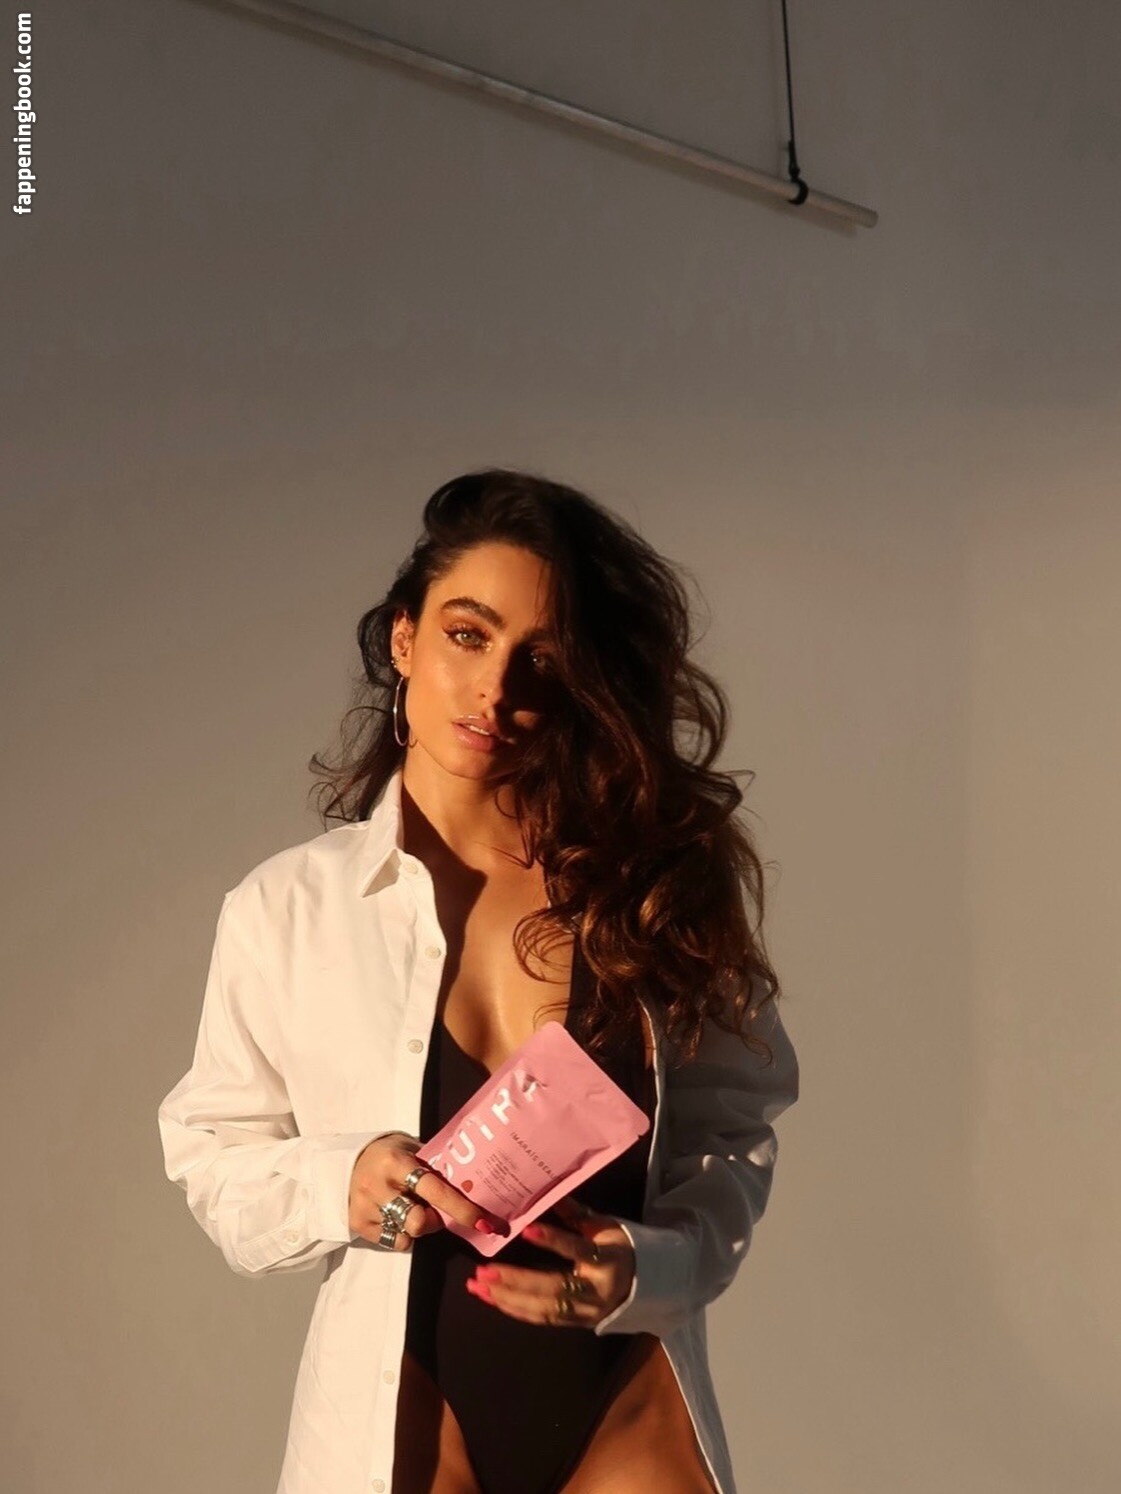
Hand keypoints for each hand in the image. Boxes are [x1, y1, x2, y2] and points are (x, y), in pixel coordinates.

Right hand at [348, 1132, 504, 1251]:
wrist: (349, 1161)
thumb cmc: (391, 1155)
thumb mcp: (413, 1150)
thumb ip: (435, 1167)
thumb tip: (474, 1186)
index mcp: (397, 1162)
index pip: (434, 1189)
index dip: (460, 1207)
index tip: (483, 1221)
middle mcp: (379, 1185)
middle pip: (419, 1220)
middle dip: (436, 1220)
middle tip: (437, 1210)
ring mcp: (366, 1207)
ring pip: (408, 1233)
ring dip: (420, 1226)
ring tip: (414, 1210)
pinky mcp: (359, 1224)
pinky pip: (394, 1241)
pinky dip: (403, 1234)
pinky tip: (397, 1216)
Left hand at [465, 1194, 635, 1327]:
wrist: (646, 1284)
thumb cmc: (620, 1247)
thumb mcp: (604, 1226)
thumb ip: (575, 1214)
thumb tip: (550, 1192)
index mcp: (607, 1258)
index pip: (577, 1249)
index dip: (553, 1240)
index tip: (526, 1230)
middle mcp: (596, 1290)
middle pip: (553, 1288)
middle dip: (515, 1281)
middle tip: (482, 1272)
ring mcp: (586, 1312)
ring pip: (544, 1309)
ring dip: (507, 1299)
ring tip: (477, 1287)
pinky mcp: (576, 1324)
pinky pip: (543, 1319)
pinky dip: (515, 1309)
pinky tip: (492, 1299)